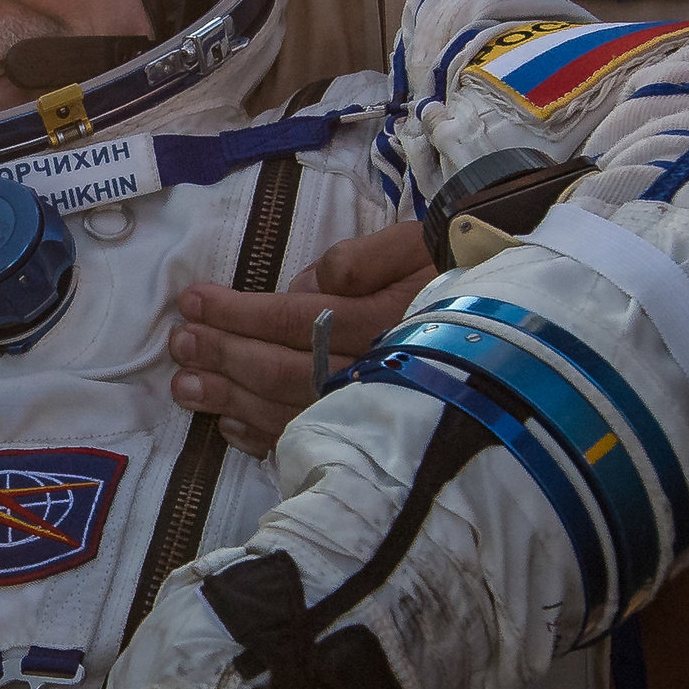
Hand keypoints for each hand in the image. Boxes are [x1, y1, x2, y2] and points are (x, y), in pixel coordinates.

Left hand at [169, 220, 434, 452]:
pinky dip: (264, 437)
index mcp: (384, 322)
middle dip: (224, 355)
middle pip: (284, 369)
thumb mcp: (415, 245)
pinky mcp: (370, 440)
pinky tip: (229, 424)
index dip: (239, 312)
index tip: (192, 300)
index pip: (296, 319)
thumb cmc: (450, 272)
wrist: (509, 327)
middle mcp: (375, 374)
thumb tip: (309, 285)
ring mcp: (372, 413)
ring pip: (289, 411)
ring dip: (230, 399)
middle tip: (179, 343)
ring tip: (184, 385)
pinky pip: (309, 444)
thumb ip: (363, 258)